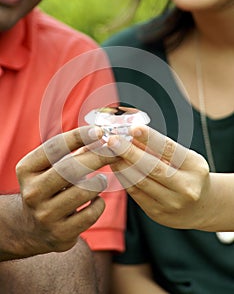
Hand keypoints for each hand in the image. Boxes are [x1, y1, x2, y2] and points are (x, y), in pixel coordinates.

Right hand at [14, 126, 116, 257]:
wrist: (32, 227)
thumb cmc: (49, 187)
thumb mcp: (51, 168)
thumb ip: (72, 153)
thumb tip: (101, 137)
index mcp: (26, 169)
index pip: (54, 147)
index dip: (78, 137)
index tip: (99, 131)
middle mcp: (32, 192)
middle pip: (71, 168)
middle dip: (98, 156)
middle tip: (115, 150)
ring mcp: (45, 215)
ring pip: (85, 191)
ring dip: (99, 183)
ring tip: (101, 181)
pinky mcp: (60, 234)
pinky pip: (91, 213)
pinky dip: (99, 203)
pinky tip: (95, 200)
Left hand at [107, 125, 210, 229]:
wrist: (200, 208)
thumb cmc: (188, 174)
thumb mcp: (183, 158)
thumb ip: (160, 148)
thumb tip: (133, 134)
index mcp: (195, 168)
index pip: (170, 150)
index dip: (150, 138)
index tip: (133, 128)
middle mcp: (186, 188)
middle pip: (153, 167)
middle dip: (130, 152)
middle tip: (113, 140)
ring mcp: (171, 203)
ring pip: (141, 181)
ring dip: (122, 165)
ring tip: (110, 152)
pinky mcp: (157, 213)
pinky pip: (135, 193)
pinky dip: (124, 178)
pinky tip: (116, 166)